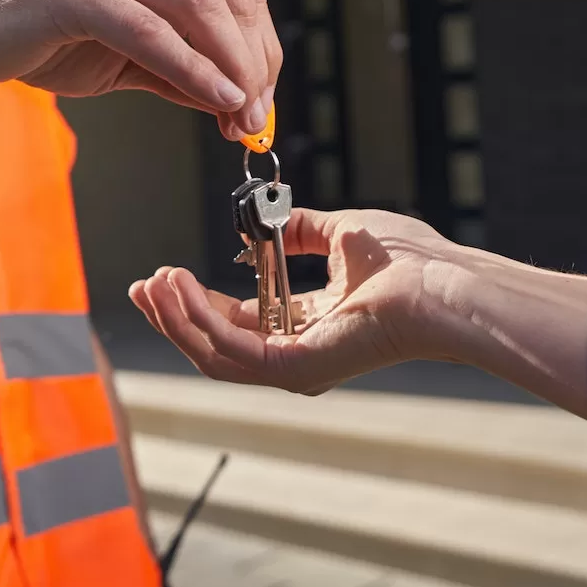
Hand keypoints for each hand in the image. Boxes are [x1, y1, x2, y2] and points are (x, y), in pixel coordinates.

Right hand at [0, 0, 278, 138]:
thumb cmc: (35, 42)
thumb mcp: (121, 61)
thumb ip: (175, 73)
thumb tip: (233, 102)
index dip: (261, 52)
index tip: (260, 107)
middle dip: (256, 64)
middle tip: (256, 120)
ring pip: (201, 6)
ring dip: (233, 68)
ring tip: (241, 115)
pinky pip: (150, 30)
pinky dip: (191, 67)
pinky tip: (215, 98)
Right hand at [130, 207, 467, 394]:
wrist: (441, 282)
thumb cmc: (412, 262)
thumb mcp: (343, 233)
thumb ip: (305, 229)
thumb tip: (277, 217)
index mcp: (308, 326)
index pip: (238, 322)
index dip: (196, 301)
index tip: (164, 276)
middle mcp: (297, 354)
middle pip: (215, 344)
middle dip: (173, 314)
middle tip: (144, 284)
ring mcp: (294, 368)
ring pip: (212, 353)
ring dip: (177, 317)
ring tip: (155, 283)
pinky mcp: (294, 369)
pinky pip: (229, 349)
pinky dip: (197, 319)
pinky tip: (179, 288)